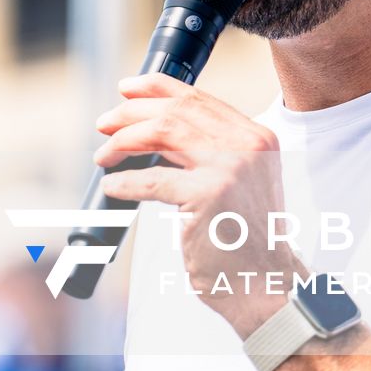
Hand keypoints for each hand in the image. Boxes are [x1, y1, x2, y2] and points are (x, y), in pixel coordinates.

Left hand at [95, 72, 304, 337]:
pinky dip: (125, 182)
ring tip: (104, 154)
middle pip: (175, 111)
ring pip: (161, 134)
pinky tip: (113, 186)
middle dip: (130, 113)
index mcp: (255, 137)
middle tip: (104, 124)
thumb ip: (211, 152)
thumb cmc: (246, 239)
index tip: (127, 89)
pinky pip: (151, 180)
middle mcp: (246, 145)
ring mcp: (229, 168)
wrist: (266, 282)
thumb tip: (154, 132)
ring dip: (123, 141)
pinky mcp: (207, 196)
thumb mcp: (241, 182)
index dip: (155, 88)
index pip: (198, 98)